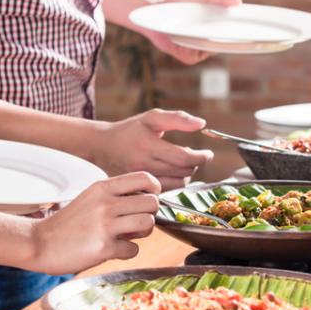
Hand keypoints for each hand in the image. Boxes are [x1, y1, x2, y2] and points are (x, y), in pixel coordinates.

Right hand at [31, 172, 160, 274]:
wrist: (39, 243)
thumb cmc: (67, 223)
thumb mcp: (89, 199)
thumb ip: (114, 197)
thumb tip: (145, 203)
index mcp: (102, 187)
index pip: (144, 178)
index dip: (155, 189)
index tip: (150, 198)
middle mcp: (106, 203)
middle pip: (152, 202)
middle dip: (150, 214)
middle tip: (137, 222)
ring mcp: (105, 225)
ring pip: (148, 224)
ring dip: (143, 233)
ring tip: (128, 235)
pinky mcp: (104, 247)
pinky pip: (134, 249)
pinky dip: (126, 252)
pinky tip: (112, 249)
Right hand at [91, 109, 213, 190]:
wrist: (102, 146)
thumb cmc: (130, 130)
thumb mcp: (152, 118)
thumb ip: (178, 118)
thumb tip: (202, 124)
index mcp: (148, 145)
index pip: (184, 158)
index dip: (202, 157)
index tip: (208, 154)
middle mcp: (143, 165)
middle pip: (184, 172)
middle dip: (195, 164)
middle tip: (193, 155)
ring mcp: (140, 180)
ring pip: (178, 184)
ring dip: (187, 174)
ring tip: (182, 163)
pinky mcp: (138, 189)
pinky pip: (167, 191)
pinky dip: (175, 182)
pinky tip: (172, 172)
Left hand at [141, 0, 241, 64]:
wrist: (155, 12)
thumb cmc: (180, 3)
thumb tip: (238, 1)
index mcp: (218, 29)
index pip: (237, 32)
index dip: (247, 32)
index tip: (259, 29)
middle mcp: (211, 42)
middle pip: (226, 43)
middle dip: (232, 38)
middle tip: (238, 29)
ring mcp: (200, 51)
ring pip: (211, 49)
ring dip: (208, 40)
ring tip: (204, 28)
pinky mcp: (189, 57)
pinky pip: (196, 53)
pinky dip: (193, 45)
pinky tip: (187, 35)